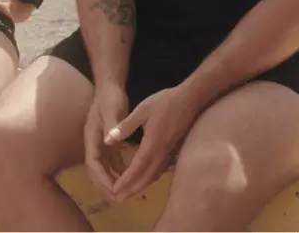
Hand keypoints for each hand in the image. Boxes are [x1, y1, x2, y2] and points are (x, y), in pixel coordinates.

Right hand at [84, 84, 129, 200]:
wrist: (109, 85)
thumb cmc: (110, 97)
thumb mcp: (111, 109)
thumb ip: (112, 125)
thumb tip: (110, 141)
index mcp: (92, 137)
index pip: (94, 163)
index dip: (102, 178)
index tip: (113, 189)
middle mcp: (94, 143)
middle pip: (96, 170)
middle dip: (105, 185)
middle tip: (118, 199)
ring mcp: (100, 142)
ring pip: (104, 167)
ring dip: (111, 179)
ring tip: (123, 192)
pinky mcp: (109, 140)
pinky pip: (112, 159)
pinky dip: (118, 169)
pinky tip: (128, 175)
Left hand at [105, 85, 202, 200]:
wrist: (191, 98)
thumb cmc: (165, 101)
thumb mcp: (142, 109)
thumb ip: (125, 126)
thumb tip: (107, 140)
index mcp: (151, 143)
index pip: (136, 168)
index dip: (125, 181)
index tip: (115, 190)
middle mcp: (161, 152)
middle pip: (146, 177)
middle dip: (132, 189)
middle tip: (119, 199)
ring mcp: (169, 152)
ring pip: (154, 175)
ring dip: (141, 186)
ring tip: (130, 193)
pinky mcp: (173, 149)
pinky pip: (161, 169)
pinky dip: (151, 178)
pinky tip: (146, 178)